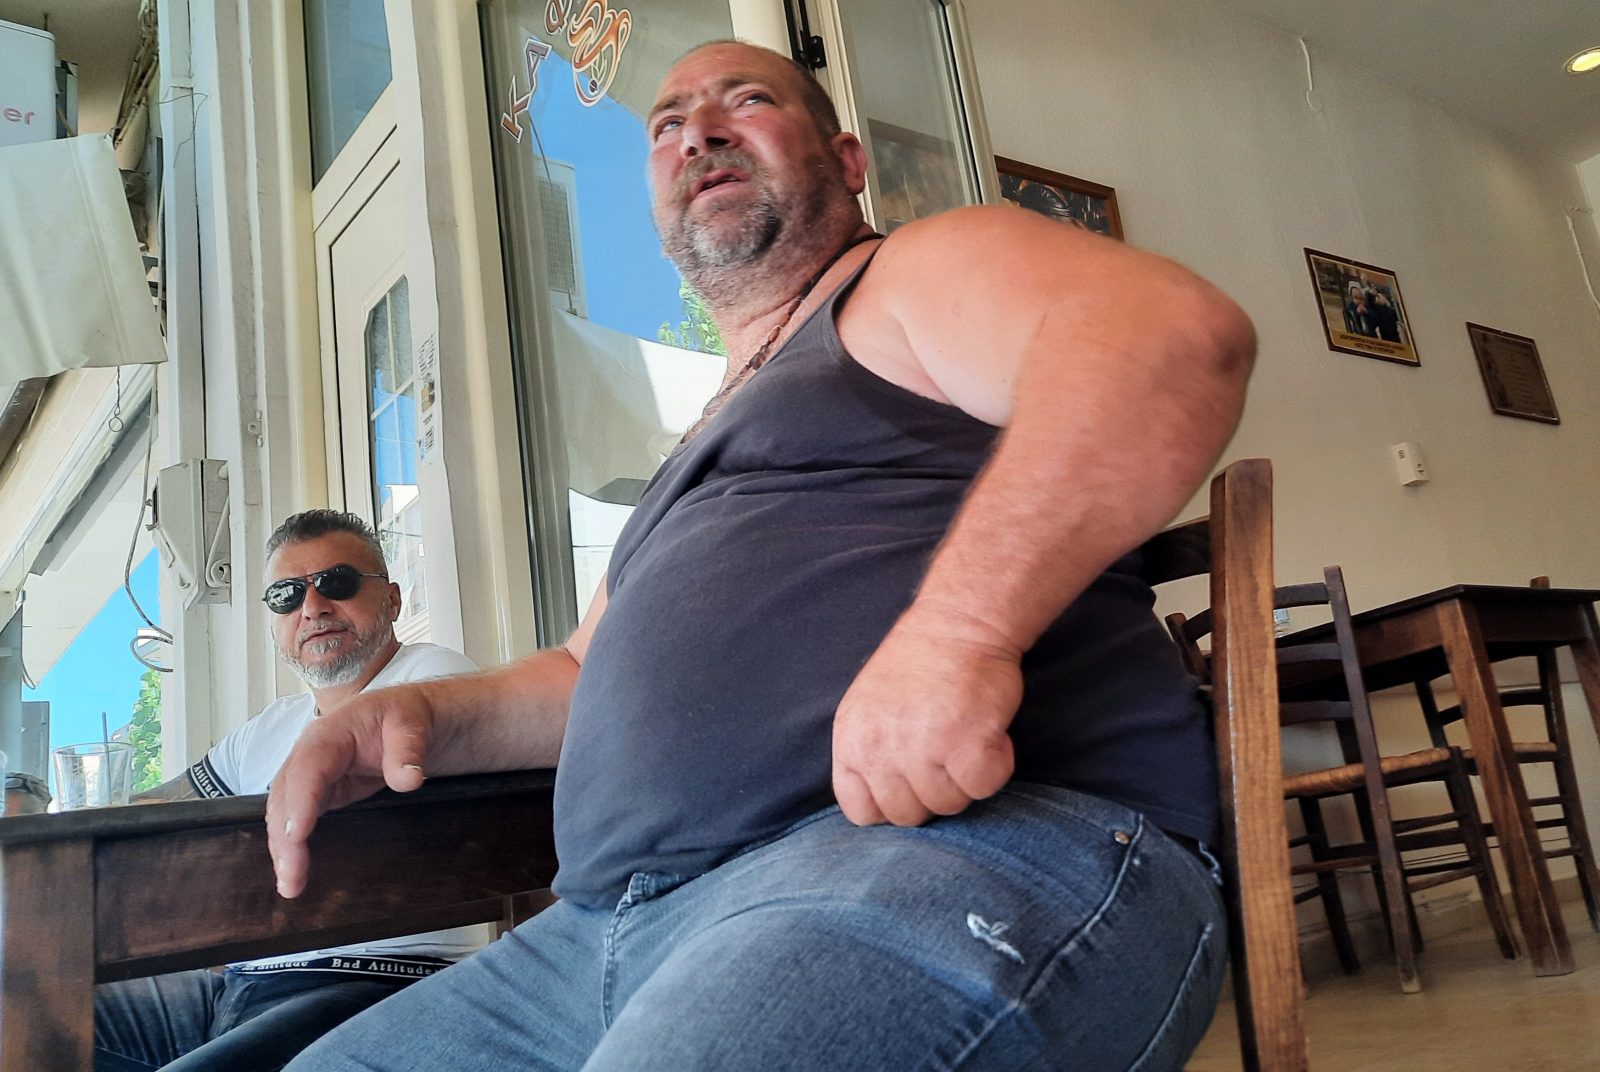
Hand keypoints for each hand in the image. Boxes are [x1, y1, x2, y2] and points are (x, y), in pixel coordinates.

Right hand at [266, 685, 437, 898]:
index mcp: (330, 733)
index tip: (296, 834)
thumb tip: (408, 779)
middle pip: (286, 795)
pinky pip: (297, 818)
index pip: (307, 768)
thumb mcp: (413, 723)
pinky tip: (294, 871)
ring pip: (285, 811)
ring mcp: (311, 775)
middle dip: (284, 837)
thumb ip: (408, 749)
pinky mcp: (320, 792)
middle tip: (291, 876)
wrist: (408, 718)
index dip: (299, 801)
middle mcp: (311, 754)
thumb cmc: (406, 716)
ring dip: (283, 847)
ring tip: (290, 885)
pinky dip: (292, 844)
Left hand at [831, 609, 1021, 826]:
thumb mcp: (869, 709)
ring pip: (948, 805)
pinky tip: (990, 735)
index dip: (891, 804)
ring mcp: (921, 750)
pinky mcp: (966, 745)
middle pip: (907, 816)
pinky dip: (995, 766)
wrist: (959, 621)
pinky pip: (983, 787)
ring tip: (966, 736)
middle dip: (932, 792)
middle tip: (947, 754)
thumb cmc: (920, 664)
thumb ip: (869, 754)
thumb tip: (884, 803)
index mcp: (851, 741)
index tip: (913, 782)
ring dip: (965, 778)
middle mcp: (879, 750)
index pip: (861, 811)